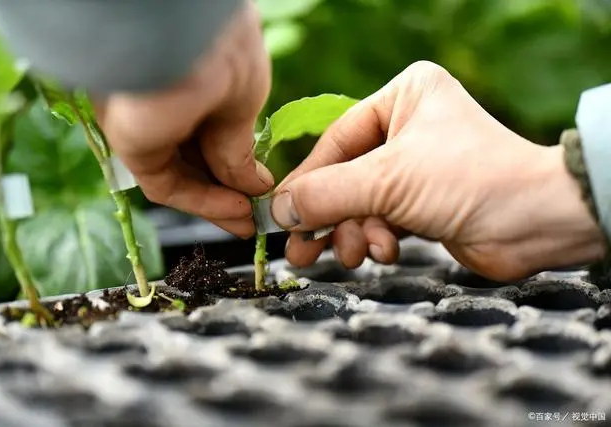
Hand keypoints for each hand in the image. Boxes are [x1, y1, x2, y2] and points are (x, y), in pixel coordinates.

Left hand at [94, 0, 272, 237]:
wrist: (185, 37)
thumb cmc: (223, 51)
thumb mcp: (244, 101)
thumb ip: (237, 149)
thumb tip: (255, 186)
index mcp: (194, 83)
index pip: (212, 137)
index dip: (236, 170)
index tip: (259, 195)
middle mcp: (166, 103)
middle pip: (195, 161)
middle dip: (227, 194)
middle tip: (253, 217)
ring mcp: (147, 124)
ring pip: (182, 176)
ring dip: (217, 205)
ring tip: (247, 223)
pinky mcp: (134, 145)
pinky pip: (168, 184)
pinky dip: (203, 203)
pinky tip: (235, 211)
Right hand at [271, 61, 606, 280]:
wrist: (535, 223)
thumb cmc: (467, 181)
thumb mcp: (386, 180)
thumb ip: (326, 194)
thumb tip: (278, 210)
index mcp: (401, 97)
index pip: (336, 141)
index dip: (306, 181)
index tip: (280, 214)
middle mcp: (407, 126)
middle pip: (345, 175)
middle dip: (327, 216)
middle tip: (300, 251)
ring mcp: (415, 166)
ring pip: (360, 203)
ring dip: (352, 232)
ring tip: (352, 255)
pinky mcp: (423, 203)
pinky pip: (380, 220)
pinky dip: (376, 239)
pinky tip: (384, 253)